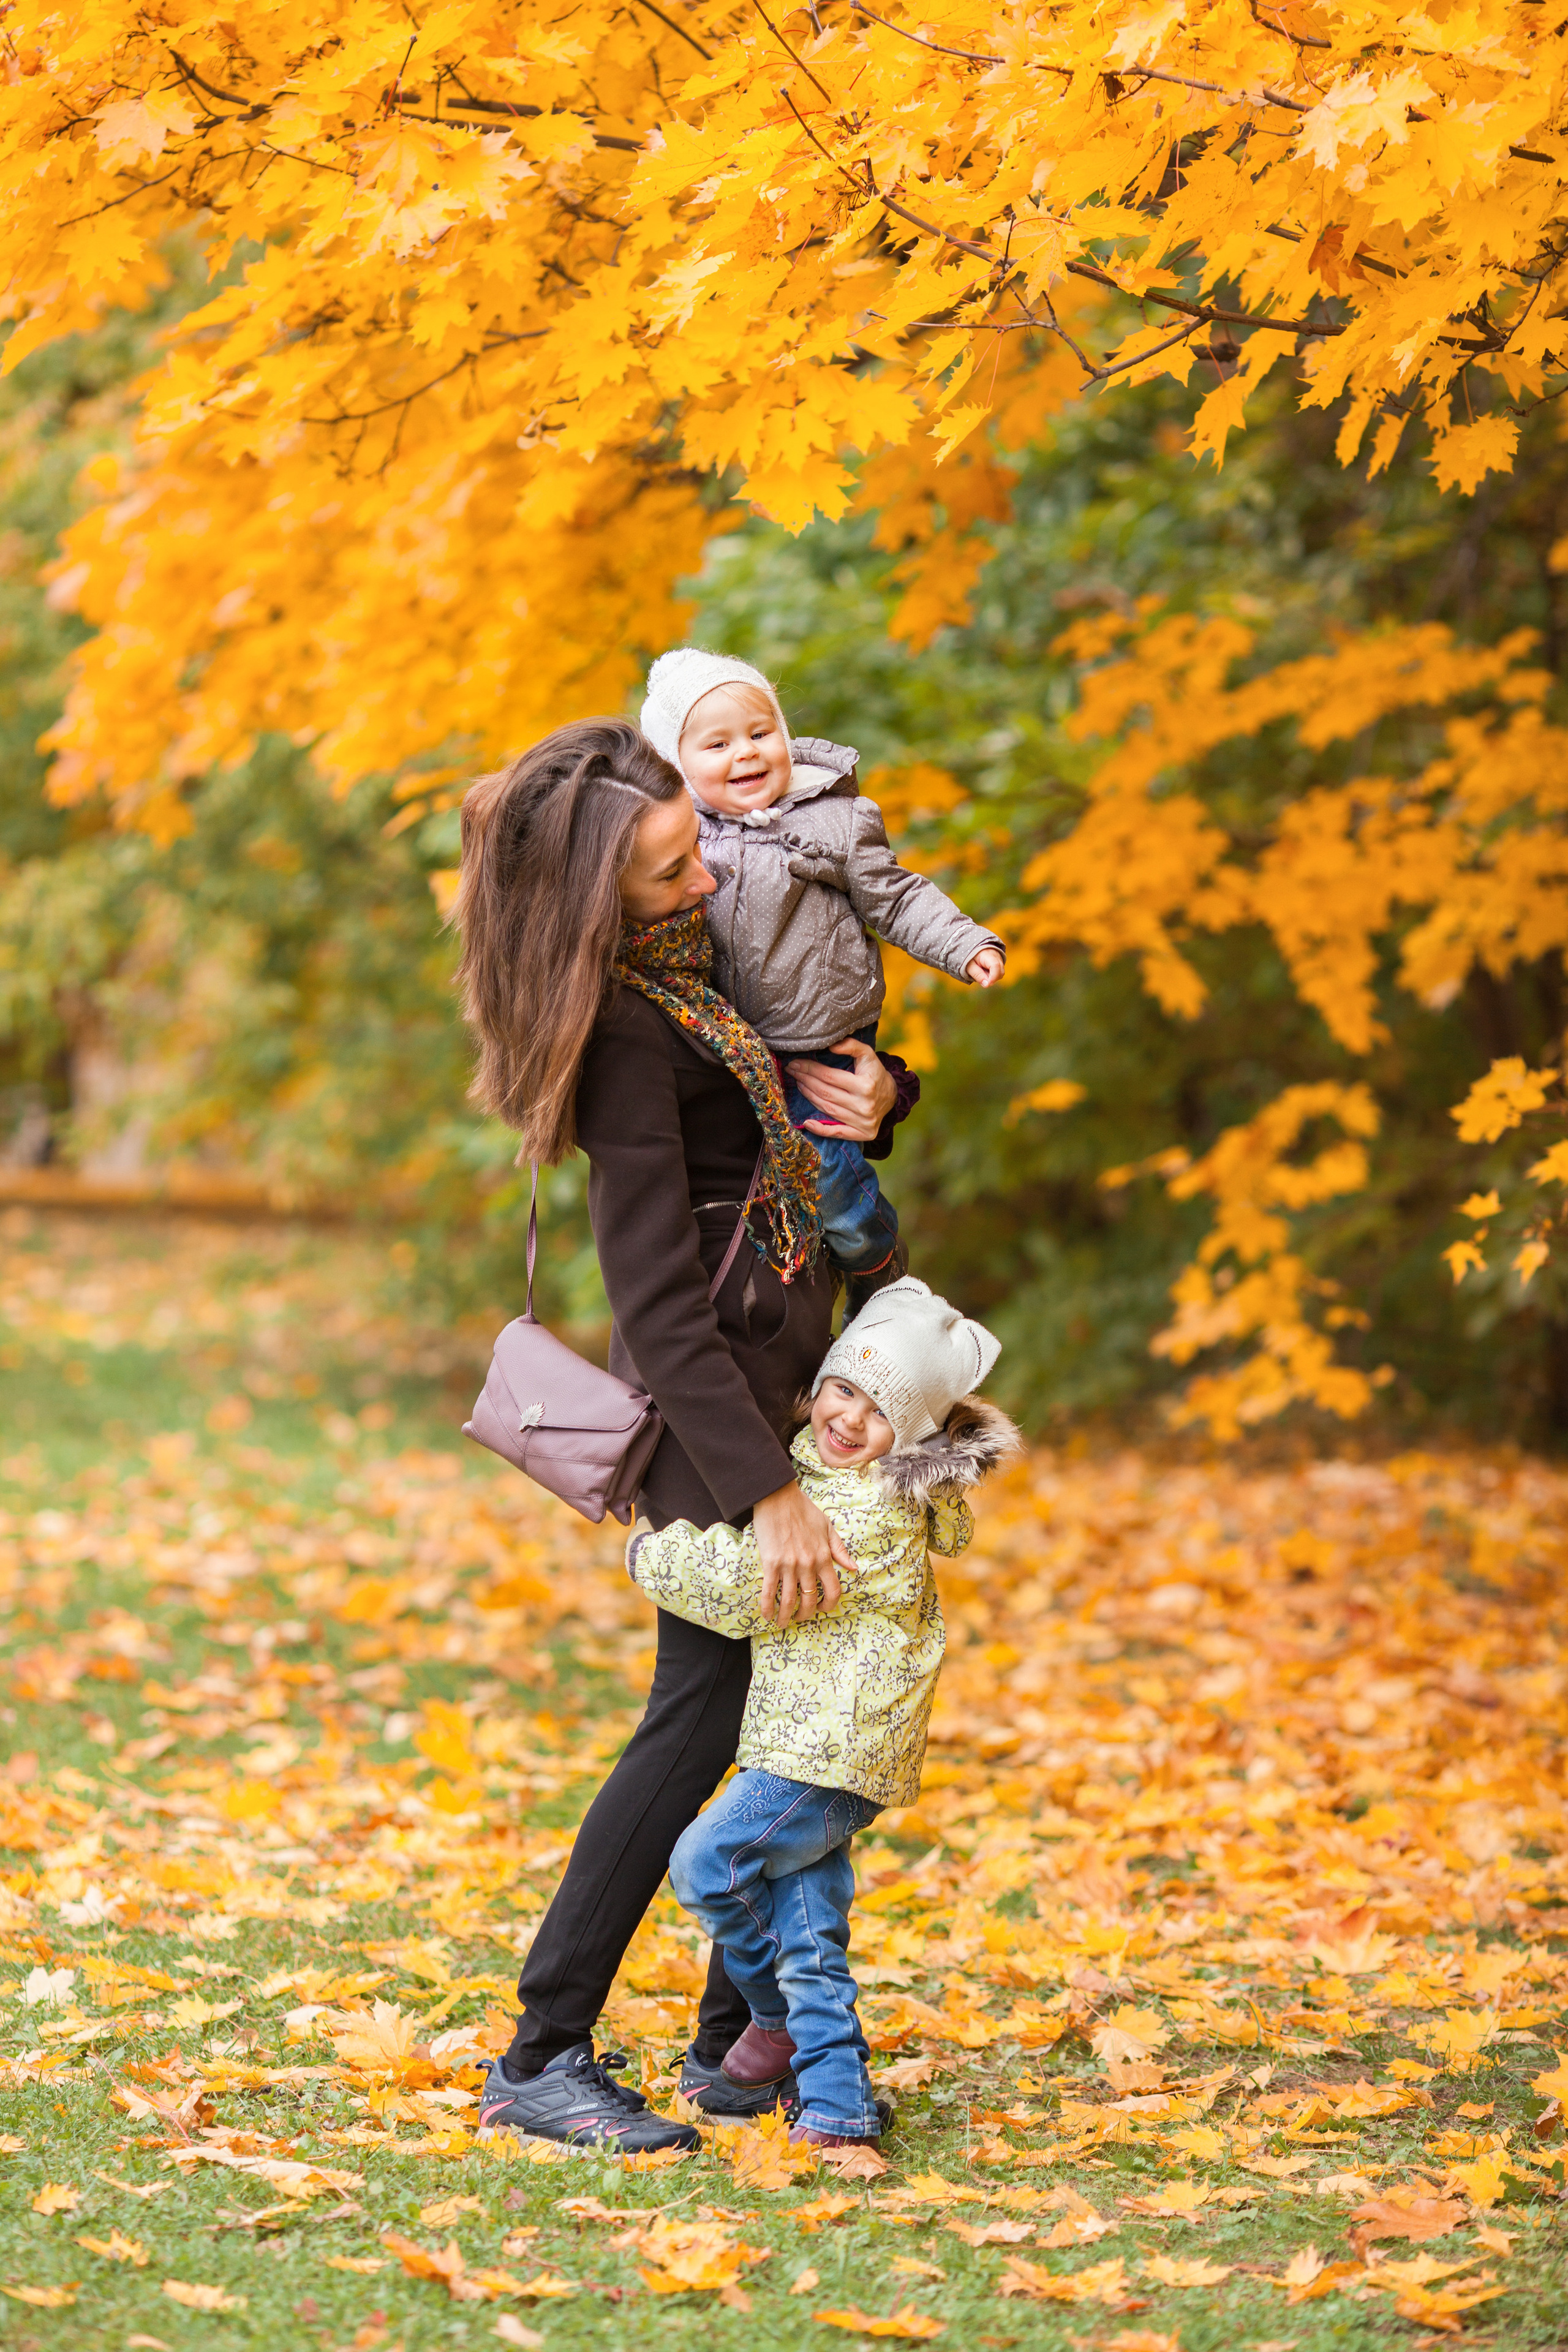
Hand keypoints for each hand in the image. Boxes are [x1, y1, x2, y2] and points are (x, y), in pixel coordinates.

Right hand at [753, 1479, 851, 1625]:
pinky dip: (767, 1606)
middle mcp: (808, 1564)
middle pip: (810, 1600)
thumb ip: (839, 1550)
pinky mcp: (770, 1563)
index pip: (833, 1590)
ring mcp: (789, 1565)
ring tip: (781, 1623)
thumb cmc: (803, 1510)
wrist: (778, 1497)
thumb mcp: (828, 1527)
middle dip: (805, 1614)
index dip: (829, 1604)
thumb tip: (853, 1568)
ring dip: (786, 1616)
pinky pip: (769, 1591)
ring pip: (789, 1600)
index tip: (823, 1609)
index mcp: (824, 1557)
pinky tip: (766, 1615)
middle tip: (800, 1618)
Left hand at [784, 1036, 897, 1140]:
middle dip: (806, 1080)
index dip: (810, 1069)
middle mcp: (865, 1106)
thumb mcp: (868, 1055)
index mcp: (866, 1085)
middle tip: (792, 1071)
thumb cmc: (875, 1073)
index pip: (829, 1076)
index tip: (796, 1063)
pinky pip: (837, 1133)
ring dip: (809, 1097)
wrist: (893, 1096)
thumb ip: (852, 1046)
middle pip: (826, 1093)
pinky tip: (807, 1122)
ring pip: (828, 1109)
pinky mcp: (863, 1134)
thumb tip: (831, 1045)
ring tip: (799, 1084)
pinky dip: (820, 1130)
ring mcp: (864, 1122)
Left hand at [966, 947, 1004, 986]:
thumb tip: (987, 985)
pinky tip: (985, 971)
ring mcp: (1000, 959)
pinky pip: (999, 972)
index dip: (993, 977)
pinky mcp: (1001, 962)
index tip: (987, 984)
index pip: (995, 966)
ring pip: (1001, 973)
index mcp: (988, 955)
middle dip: (992, 979)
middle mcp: (997, 956)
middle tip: (981, 978)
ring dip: (992, 977)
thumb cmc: (971, 957)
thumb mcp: (970, 966)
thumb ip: (978, 975)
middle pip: (1000, 972)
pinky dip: (993, 975)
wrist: (974, 948)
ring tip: (982, 973)